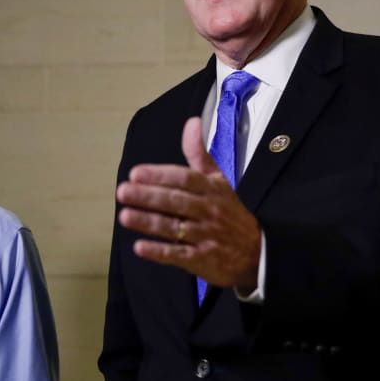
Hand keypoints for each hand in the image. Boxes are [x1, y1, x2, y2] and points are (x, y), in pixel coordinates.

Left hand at [116, 117, 261, 291]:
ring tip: (124, 216)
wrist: (257, 251)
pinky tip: (139, 247)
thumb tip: (191, 121)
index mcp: (211, 189)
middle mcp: (208, 211)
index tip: (135, 173)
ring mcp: (206, 236)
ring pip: (174, 227)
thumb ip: (200, 154)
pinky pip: (179, 254)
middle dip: (149, 196)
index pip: (184, 179)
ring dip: (148, 222)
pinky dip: (159, 252)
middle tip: (123, 191)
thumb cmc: (229, 212)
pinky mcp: (202, 259)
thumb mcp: (219, 180)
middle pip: (176, 202)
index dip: (160, 175)